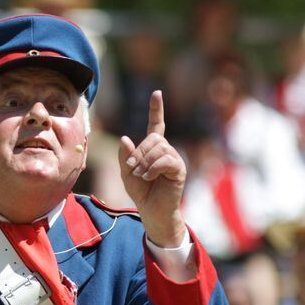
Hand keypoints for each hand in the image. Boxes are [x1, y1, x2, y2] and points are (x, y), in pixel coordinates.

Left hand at [119, 90, 186, 246]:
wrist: (152, 211)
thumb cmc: (140, 192)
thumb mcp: (126, 173)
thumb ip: (125, 156)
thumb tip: (125, 138)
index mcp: (153, 149)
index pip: (156, 124)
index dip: (156, 109)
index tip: (156, 93)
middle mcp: (166, 150)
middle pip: (153, 138)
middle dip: (139, 152)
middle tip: (133, 168)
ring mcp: (174, 158)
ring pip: (158, 148)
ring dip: (145, 162)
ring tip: (141, 176)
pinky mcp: (179, 169)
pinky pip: (165, 159)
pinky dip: (153, 168)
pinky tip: (148, 177)